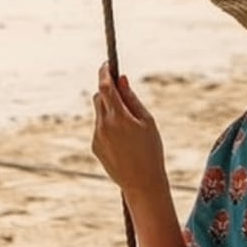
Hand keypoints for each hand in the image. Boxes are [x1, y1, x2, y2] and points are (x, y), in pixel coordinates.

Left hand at [91, 62, 168, 199]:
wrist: (142, 183)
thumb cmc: (151, 150)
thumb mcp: (147, 122)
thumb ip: (132, 99)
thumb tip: (121, 80)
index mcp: (118, 117)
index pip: (105, 87)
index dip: (104, 72)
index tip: (106, 63)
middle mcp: (103, 125)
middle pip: (99, 97)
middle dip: (108, 92)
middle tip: (121, 91)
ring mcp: (97, 137)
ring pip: (99, 113)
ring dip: (109, 110)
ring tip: (128, 124)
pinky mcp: (95, 146)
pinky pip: (99, 128)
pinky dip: (108, 126)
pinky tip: (124, 140)